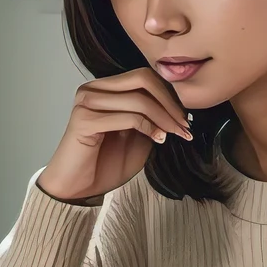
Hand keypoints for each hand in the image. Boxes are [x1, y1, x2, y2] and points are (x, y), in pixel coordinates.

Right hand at [37, 69, 192, 201]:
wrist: (80, 189)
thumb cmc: (106, 165)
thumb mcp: (139, 137)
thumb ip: (153, 118)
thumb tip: (180, 108)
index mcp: (104, 89)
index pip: (144, 76)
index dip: (170, 94)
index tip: (186, 118)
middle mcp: (92, 89)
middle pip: (143, 79)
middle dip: (170, 102)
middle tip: (184, 125)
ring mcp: (86, 102)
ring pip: (139, 99)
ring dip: (164, 117)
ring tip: (176, 135)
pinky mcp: (84, 120)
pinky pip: (128, 117)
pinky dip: (148, 127)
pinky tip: (158, 139)